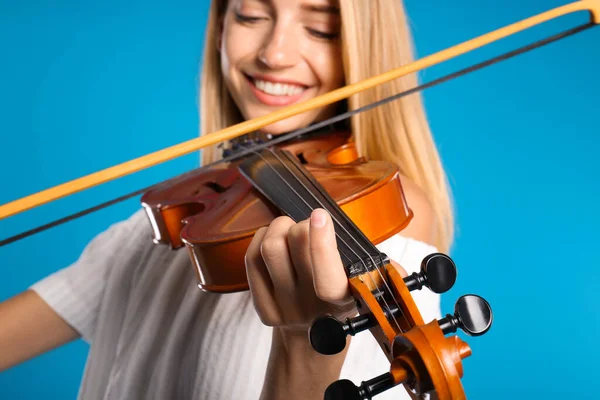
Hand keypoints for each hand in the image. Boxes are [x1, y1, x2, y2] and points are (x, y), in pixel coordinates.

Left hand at [245, 208, 406, 332]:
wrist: (314, 342)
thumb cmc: (343, 300)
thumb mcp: (368, 289)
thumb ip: (384, 274)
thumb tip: (399, 269)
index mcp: (343, 302)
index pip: (328, 276)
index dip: (321, 241)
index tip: (322, 216)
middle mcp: (312, 306)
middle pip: (294, 245)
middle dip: (301, 223)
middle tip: (308, 223)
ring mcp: (284, 308)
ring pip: (270, 248)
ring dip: (279, 227)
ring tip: (289, 229)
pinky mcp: (263, 307)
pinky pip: (252, 259)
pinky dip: (261, 238)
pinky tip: (273, 237)